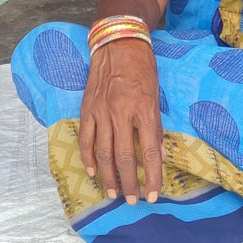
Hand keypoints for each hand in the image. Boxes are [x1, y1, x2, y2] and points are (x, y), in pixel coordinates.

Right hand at [77, 37, 163, 204]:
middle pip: (124, 156)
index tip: (154, 195)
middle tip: (132, 200)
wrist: (118, 42)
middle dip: (129, 183)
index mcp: (144, 107)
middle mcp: (121, 111)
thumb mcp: (156, 93)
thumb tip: (155, 154)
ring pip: (103, 153)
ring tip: (114, 193)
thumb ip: (154, 124)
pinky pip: (85, 138)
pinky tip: (93, 173)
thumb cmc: (143, 67)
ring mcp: (101, 110)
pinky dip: (88, 158)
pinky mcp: (87, 107)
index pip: (149, 151)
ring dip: (109, 177)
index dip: (152, 177)